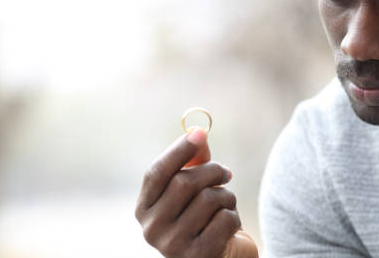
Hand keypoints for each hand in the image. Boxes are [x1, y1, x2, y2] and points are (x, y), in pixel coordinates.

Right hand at [135, 128, 258, 257]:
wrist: (221, 256)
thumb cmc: (204, 217)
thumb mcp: (195, 188)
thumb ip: (193, 161)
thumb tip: (197, 133)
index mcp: (144, 208)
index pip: (157, 172)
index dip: (179, 150)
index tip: (200, 133)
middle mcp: (151, 229)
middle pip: (185, 182)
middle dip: (213, 171)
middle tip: (226, 173)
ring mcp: (172, 245)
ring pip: (209, 199)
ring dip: (226, 196)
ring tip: (226, 204)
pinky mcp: (198, 256)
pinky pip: (224, 219)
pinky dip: (234, 216)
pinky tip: (229, 226)